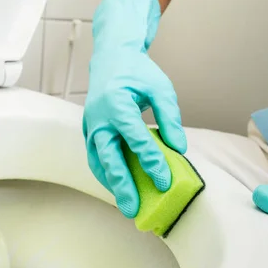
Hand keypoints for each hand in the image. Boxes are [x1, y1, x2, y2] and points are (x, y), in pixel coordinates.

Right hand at [83, 0, 185, 217]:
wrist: (110, 59)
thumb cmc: (136, 72)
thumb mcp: (160, 88)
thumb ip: (170, 117)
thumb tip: (179, 148)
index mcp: (116, 104)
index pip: (136, 139)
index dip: (151, 162)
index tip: (164, 181)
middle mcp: (99, 119)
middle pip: (109, 158)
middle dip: (122, 185)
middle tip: (133, 208)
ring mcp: (90, 127)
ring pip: (98, 162)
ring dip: (111, 185)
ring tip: (126, 205)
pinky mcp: (89, 132)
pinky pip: (95, 158)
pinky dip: (105, 175)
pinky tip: (118, 188)